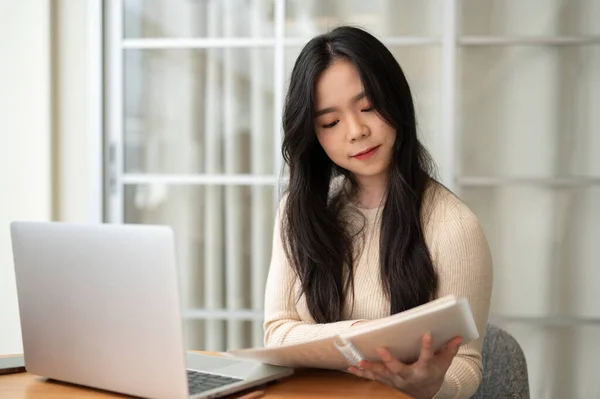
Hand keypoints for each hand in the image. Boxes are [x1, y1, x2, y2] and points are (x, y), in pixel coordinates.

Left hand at [347, 333, 462, 398]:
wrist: (424, 392)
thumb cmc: (433, 374)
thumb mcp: (444, 364)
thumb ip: (449, 350)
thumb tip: (460, 336)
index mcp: (424, 369)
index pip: (427, 357)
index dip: (427, 346)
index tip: (427, 334)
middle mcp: (409, 376)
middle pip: (399, 368)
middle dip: (390, 360)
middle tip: (381, 350)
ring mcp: (396, 380)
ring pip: (382, 375)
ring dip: (370, 368)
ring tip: (358, 362)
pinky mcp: (386, 381)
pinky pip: (372, 378)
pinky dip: (361, 373)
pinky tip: (350, 368)